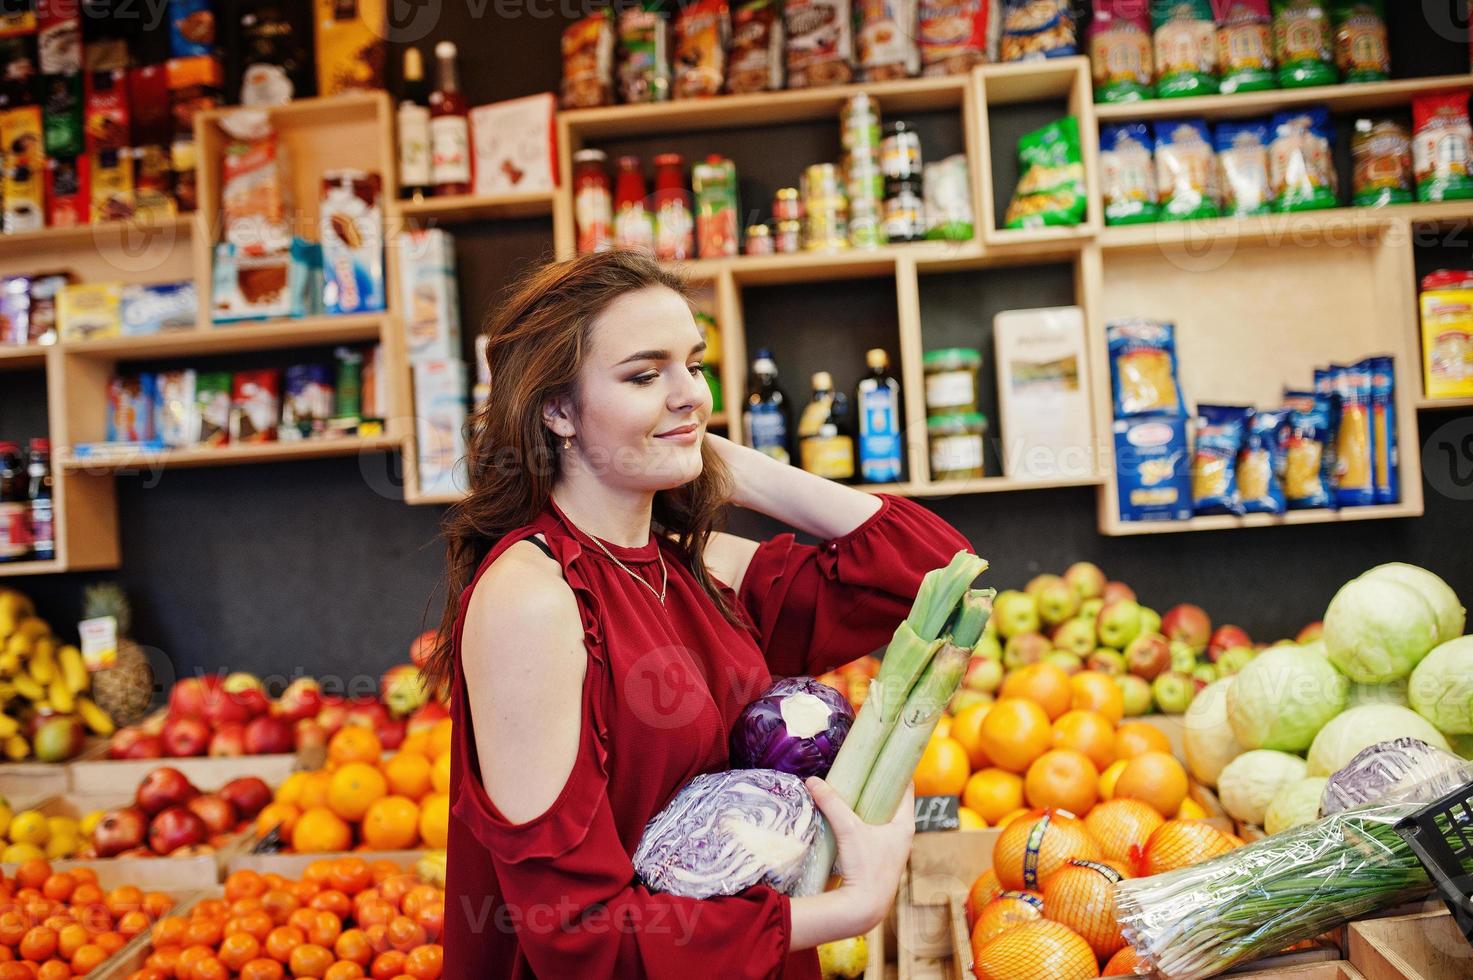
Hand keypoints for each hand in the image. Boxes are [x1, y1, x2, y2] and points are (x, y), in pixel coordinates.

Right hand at [805, 776, 914, 931]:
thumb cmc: (865, 867)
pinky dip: (863, 822)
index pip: (906, 787)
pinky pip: (874, 832)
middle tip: (860, 769)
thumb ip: (831, 803)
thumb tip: (812, 780)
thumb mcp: (848, 830)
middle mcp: (903, 835)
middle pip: (893, 802)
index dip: (896, 769)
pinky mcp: (879, 859)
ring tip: (851, 790)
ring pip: (882, 818)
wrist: (864, 908)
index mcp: (905, 824)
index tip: (884, 755)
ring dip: (869, 806)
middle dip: (877, 786)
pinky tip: (847, 819)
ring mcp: (892, 849)